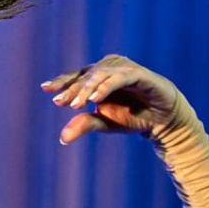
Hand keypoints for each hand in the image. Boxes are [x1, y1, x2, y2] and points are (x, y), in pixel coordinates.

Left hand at [41, 54, 195, 144]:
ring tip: (77, 104)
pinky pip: (119, 77)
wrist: (162, 120)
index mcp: (98, 77)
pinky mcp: (138, 74)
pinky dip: (106, 86)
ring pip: (100, 74)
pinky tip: (95, 98)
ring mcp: (124, 69)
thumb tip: (62, 138)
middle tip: (60, 102)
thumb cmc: (133, 116)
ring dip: (87, 88)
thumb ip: (84, 125)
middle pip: (85, 75)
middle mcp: (109, 68)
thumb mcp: (105, 123)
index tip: (46, 90)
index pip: (76, 77)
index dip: (62, 82)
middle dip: (72, 89)